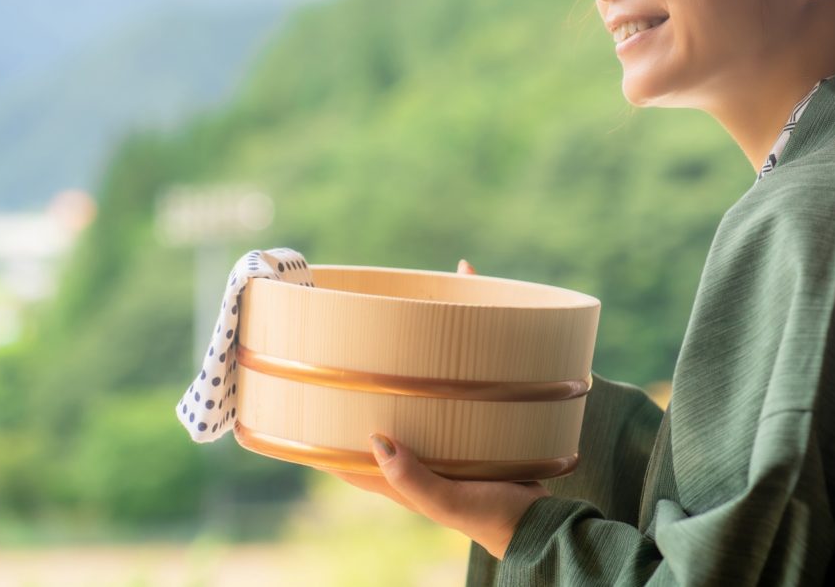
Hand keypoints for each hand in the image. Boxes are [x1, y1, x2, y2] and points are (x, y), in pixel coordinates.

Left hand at [322, 257, 551, 560]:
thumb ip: (412, 478)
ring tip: (391, 320)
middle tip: (339, 341)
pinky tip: (465, 317)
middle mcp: (413, 450)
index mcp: (397, 474)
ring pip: (413, 391)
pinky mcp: (471, 422)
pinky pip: (454, 383)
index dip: (314, 429)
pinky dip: (455, 353)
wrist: (540, 517)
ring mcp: (441, 435)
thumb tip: (377, 440)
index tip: (294, 398)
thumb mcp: (448, 501)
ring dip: (403, 360)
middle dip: (356, 383)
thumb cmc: (491, 516)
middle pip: (373, 411)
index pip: (340, 450)